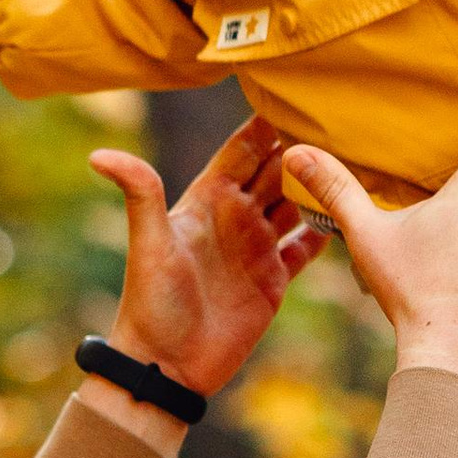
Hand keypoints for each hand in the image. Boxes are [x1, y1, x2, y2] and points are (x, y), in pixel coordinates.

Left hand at [91, 114, 331, 400]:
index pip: (244, 148)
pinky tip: (353, 213)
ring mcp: (257, 247)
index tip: (298, 92)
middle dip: (305, 145)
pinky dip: (328, 230)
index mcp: (208, 198)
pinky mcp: (274, 280)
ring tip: (357, 158)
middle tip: (343, 120)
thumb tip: (100, 154)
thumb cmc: (152, 304)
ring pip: (297, 203)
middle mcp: (236, 217)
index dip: (268, 121)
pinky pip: (307, 247)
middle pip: (278, 169)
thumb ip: (139, 193)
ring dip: (321, 183)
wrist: (167, 365)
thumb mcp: (149, 244)